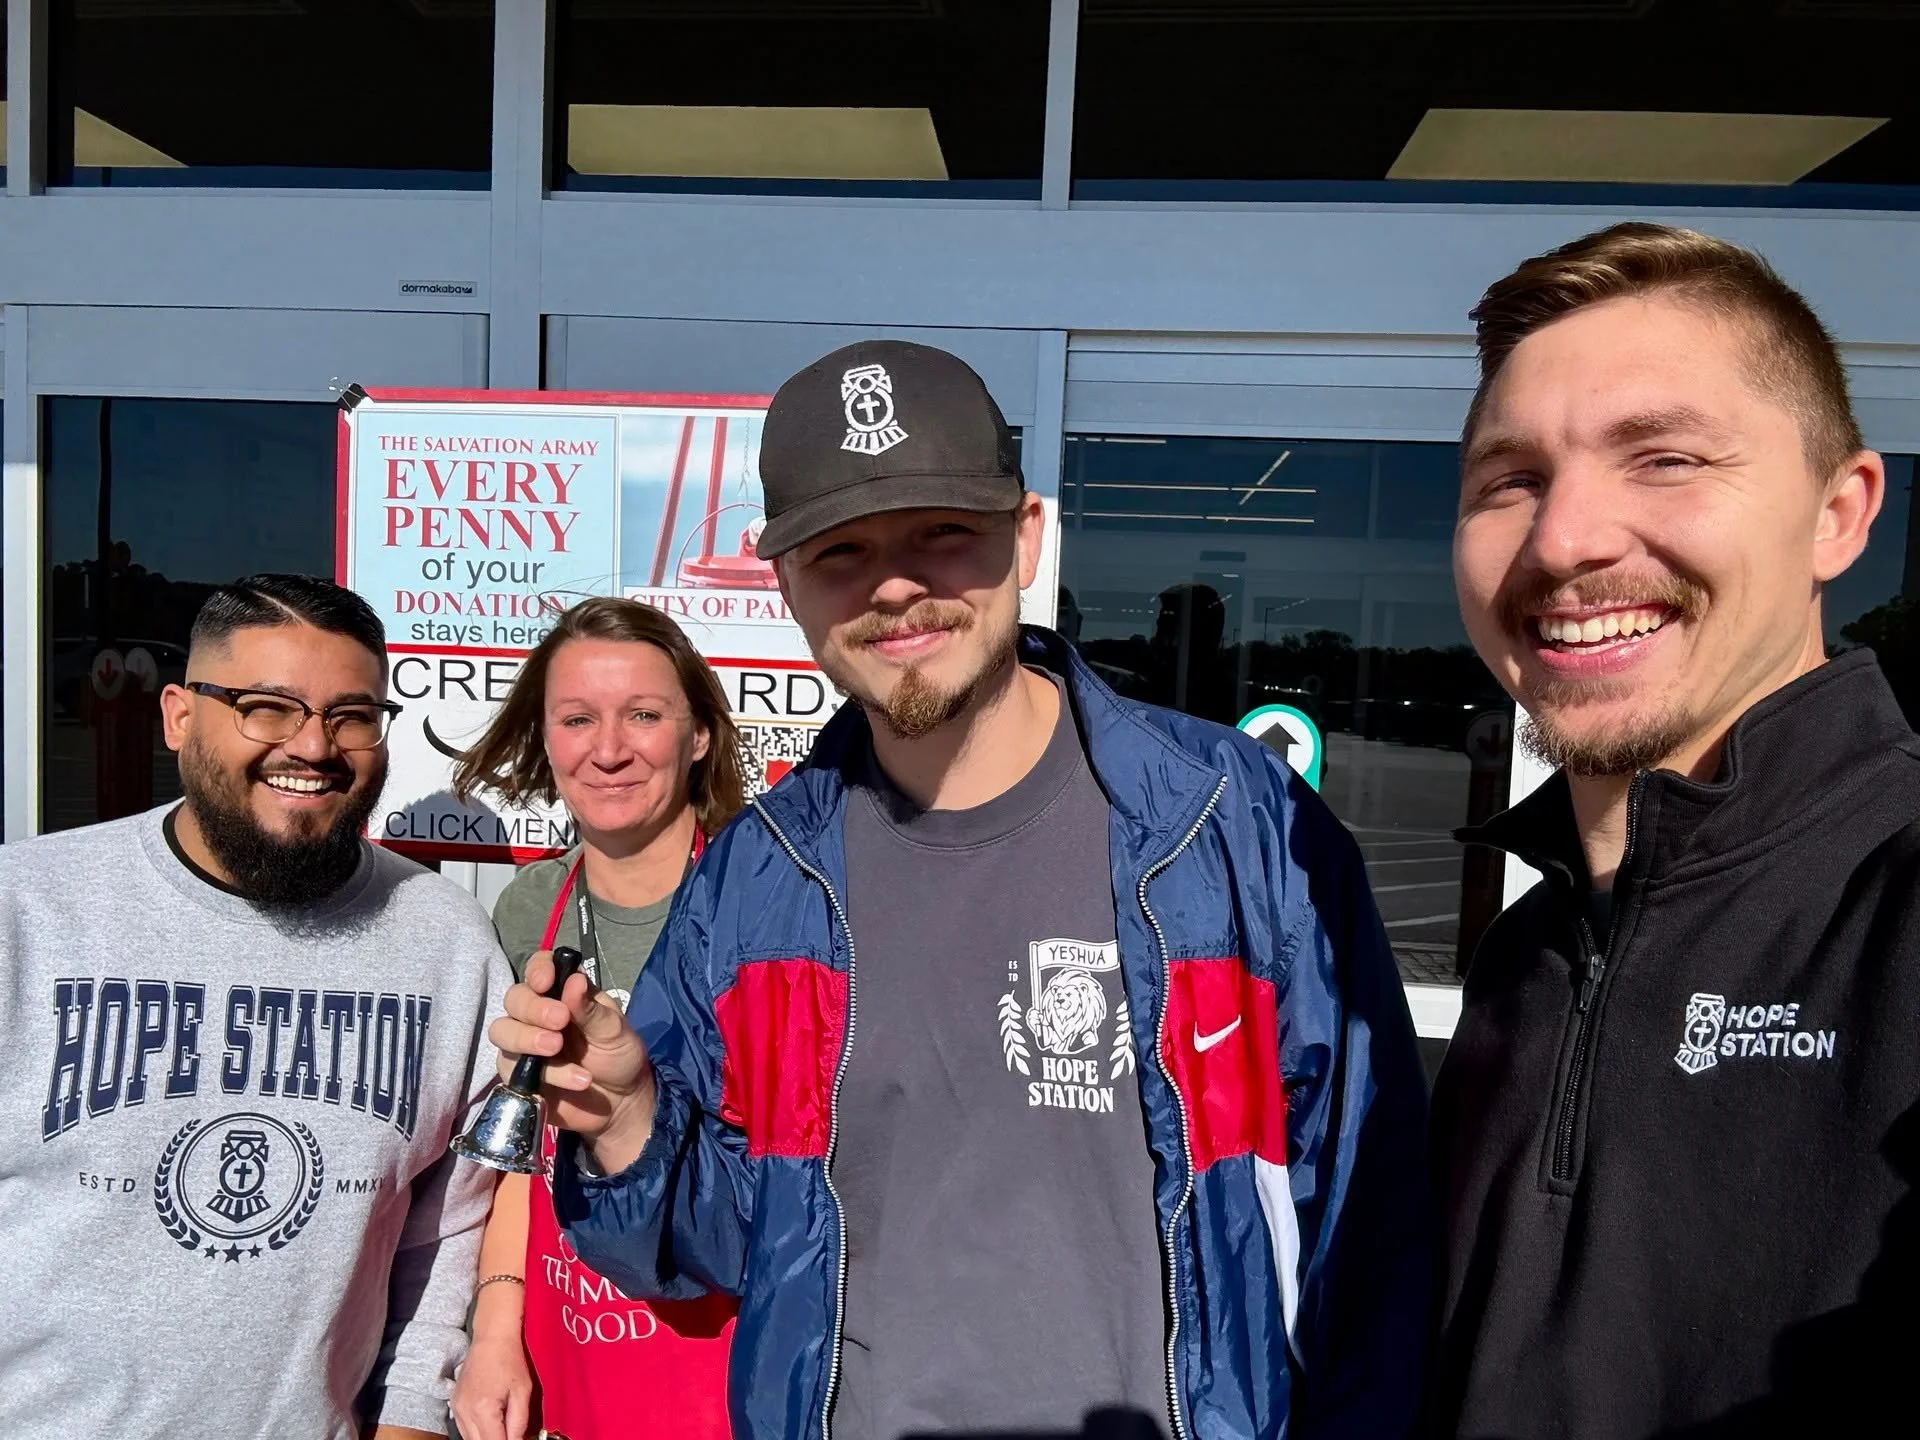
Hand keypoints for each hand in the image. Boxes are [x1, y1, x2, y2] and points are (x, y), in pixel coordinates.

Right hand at [450, 1329, 534, 1439]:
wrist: (492, 1337)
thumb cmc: (510, 1359)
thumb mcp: (523, 1391)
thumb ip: (519, 1422)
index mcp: (483, 1409)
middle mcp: (465, 1412)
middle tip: (512, 1435)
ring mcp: (456, 1408)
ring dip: (486, 1439)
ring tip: (502, 1428)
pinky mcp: (454, 1404)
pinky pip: (464, 1429)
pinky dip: (477, 1432)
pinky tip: (490, 1424)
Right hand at [488, 949, 656, 1168]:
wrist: (621, 1104)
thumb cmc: (619, 1057)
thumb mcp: (615, 1031)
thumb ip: (591, 1009)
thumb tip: (574, 980)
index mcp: (564, 994)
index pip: (539, 968)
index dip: (537, 969)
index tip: (546, 981)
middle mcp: (538, 1015)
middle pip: (514, 999)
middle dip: (533, 1009)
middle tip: (560, 1021)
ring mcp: (524, 1045)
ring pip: (502, 1031)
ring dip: (527, 1039)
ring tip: (557, 1049)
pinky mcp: (517, 1075)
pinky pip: (510, 1068)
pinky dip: (545, 1074)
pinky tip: (575, 1080)